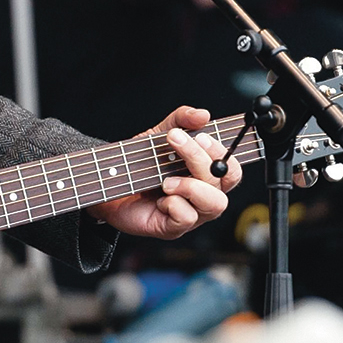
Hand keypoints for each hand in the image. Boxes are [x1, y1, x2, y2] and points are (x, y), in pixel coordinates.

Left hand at [85, 106, 241, 239]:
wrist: (110, 182)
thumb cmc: (140, 163)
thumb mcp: (159, 133)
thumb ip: (181, 120)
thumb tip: (203, 115)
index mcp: (206, 175)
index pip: (232, 167)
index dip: (221, 152)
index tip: (200, 135)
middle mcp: (204, 195)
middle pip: (224, 181)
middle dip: (200, 158)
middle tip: (175, 141)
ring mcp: (192, 213)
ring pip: (214, 204)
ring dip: (190, 185)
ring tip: (166, 179)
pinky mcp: (173, 228)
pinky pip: (188, 218)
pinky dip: (174, 203)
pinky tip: (159, 198)